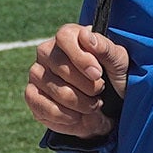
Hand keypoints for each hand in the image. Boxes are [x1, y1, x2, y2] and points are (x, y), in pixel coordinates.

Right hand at [24, 22, 131, 138]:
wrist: (109, 107)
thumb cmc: (114, 77)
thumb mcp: (119, 62)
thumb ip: (106, 48)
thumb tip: (86, 36)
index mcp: (68, 36)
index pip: (64, 37)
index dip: (81, 57)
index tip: (98, 74)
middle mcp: (47, 51)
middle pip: (60, 66)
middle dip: (87, 86)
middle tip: (100, 91)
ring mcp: (37, 73)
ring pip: (57, 91)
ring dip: (82, 104)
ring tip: (93, 105)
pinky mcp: (32, 95)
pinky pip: (45, 107)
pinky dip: (67, 117)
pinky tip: (78, 116)